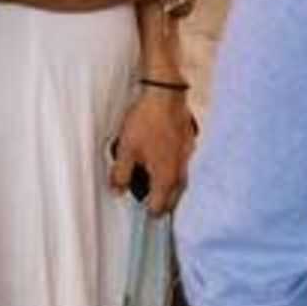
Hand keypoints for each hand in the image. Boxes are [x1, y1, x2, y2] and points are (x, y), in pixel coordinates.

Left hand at [112, 88, 195, 213]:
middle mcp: (181, 173)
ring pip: (179, 184)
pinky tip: (162, 160)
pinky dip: (172, 170)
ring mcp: (188, 159)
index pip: (159, 208)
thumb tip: (117, 191)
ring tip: (151, 179)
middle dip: (159, 202)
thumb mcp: (126, 149)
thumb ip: (120, 174)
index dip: (147, 211)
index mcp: (166, 178)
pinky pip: (182, 167)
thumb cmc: (147, 121)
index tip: (140, 211)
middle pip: (172, 199)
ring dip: (166, 187)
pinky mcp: (189, 146)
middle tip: (145, 198)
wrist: (166, 94)